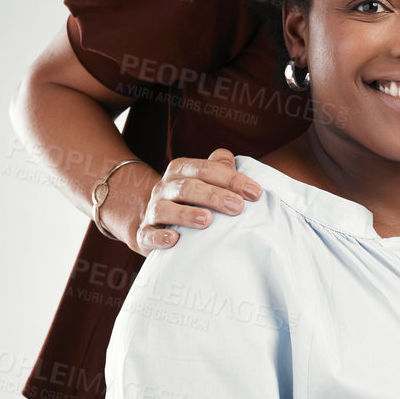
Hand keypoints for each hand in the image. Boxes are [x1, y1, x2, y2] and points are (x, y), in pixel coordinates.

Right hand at [133, 148, 262, 254]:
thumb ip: (219, 168)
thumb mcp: (205, 180)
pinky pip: (148, 234)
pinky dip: (159, 236)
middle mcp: (164, 187)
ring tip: (207, 221)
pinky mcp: (144, 233)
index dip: (231, 179)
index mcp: (181, 170)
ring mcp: (152, 210)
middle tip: (237, 207)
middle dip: (214, 196)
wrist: (156, 222)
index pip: (206, 169)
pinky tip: (174, 239)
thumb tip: (230, 159)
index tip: (255, 193)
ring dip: (186, 214)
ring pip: (165, 209)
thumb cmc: (192, 199)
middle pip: (187, 187)